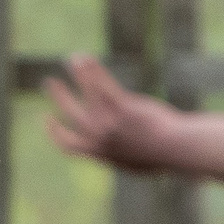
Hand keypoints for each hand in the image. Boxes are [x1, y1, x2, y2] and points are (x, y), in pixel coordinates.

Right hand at [43, 53, 180, 171]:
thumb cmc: (159, 157)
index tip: (47, 118)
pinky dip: (91, 68)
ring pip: (85, 91)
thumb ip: (117, 157)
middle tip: (51, 83)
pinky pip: (100, 82)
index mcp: (99, 154)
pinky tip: (87, 59)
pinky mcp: (122, 107)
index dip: (53, 131)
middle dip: (57, 96)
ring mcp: (109, 121)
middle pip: (69, 112)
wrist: (176, 150)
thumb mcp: (133, 163)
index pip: (66, 144)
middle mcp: (99, 137)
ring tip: (74, 60)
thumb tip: (113, 156)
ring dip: (76, 73)